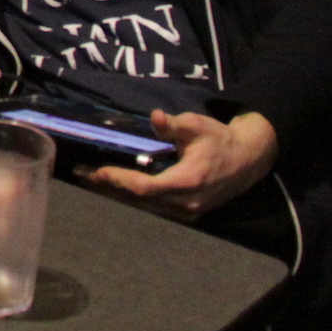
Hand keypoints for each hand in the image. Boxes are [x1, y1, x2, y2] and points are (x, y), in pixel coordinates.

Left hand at [83, 110, 278, 222]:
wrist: (248, 159)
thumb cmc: (219, 139)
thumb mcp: (197, 127)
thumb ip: (174, 125)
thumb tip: (155, 117)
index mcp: (188, 181)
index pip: (146, 187)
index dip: (121, 180)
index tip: (99, 171)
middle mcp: (187, 203)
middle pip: (140, 200)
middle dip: (111, 188)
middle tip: (83, 175)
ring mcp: (188, 211)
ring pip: (146, 206)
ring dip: (119, 194)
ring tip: (91, 180)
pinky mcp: (188, 212)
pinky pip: (155, 207)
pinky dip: (134, 197)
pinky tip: (116, 187)